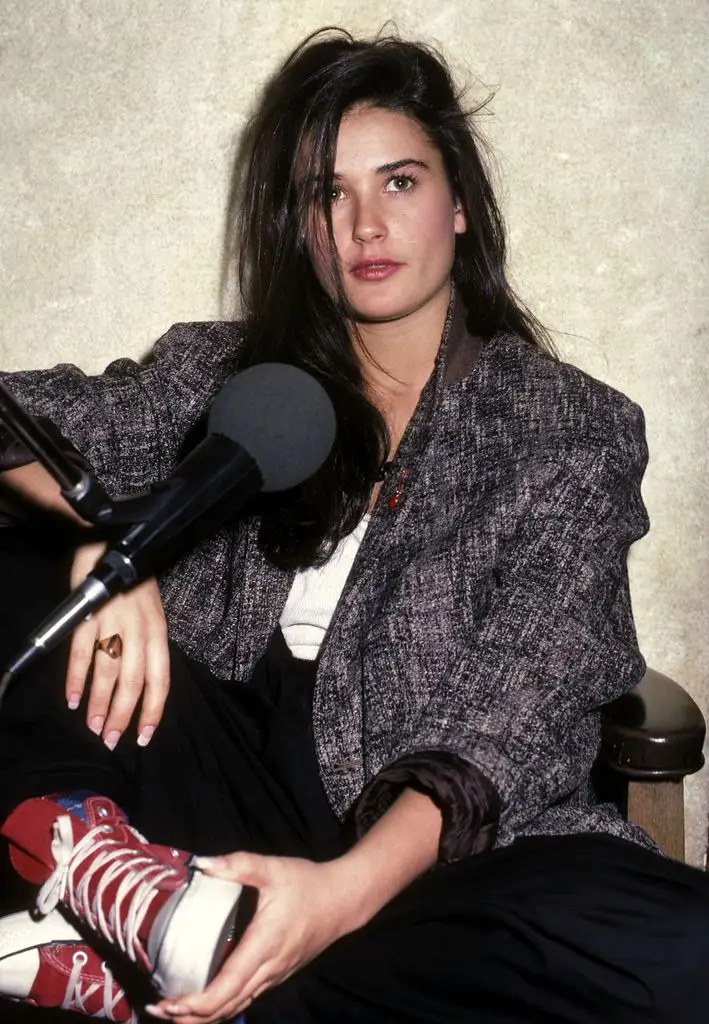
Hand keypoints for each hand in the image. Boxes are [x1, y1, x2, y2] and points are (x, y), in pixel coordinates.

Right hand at [66, 540, 169, 748]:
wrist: (112, 543)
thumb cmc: (134, 583)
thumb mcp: (152, 614)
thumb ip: (148, 646)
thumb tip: (141, 685)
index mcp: (159, 633)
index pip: (160, 681)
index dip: (152, 711)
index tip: (142, 737)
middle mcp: (140, 630)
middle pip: (133, 682)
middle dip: (122, 716)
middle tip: (110, 740)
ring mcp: (114, 621)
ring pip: (108, 672)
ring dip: (99, 703)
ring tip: (92, 726)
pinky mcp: (88, 613)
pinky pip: (81, 653)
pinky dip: (75, 678)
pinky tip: (72, 698)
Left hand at [148, 853, 367, 1022]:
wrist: (344, 899)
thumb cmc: (308, 883)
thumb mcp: (273, 869)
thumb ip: (238, 865)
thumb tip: (200, 862)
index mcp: (264, 945)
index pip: (226, 987)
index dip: (195, 1004)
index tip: (168, 1004)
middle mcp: (269, 968)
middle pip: (226, 1006)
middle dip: (190, 1017)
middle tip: (157, 1010)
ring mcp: (276, 975)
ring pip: (237, 1007)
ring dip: (205, 1016)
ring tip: (175, 1013)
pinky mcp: (279, 973)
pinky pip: (247, 999)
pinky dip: (223, 1006)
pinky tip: (207, 1000)